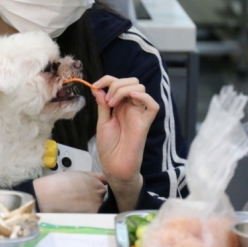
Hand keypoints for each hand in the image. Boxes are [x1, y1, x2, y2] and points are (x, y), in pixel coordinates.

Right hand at [33, 171, 107, 212]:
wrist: (47, 196)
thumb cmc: (61, 182)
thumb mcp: (79, 173)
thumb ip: (95, 176)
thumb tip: (106, 180)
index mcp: (99, 185)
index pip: (102, 189)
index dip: (92, 190)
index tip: (83, 191)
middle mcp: (100, 197)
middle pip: (100, 199)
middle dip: (92, 199)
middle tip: (77, 198)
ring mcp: (95, 209)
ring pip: (95, 209)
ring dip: (88, 208)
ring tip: (74, 205)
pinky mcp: (88, 218)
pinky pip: (90, 217)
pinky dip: (84, 215)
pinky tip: (74, 212)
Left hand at [92, 76, 158, 210]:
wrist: (114, 167)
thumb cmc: (108, 147)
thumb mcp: (102, 122)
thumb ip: (102, 105)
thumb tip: (97, 88)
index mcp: (120, 105)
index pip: (118, 83)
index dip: (107, 80)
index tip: (95, 86)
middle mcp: (131, 107)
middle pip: (131, 82)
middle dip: (116, 85)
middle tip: (106, 102)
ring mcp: (139, 114)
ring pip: (140, 88)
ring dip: (123, 90)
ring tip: (112, 105)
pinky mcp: (145, 123)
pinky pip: (153, 106)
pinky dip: (143, 97)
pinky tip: (131, 98)